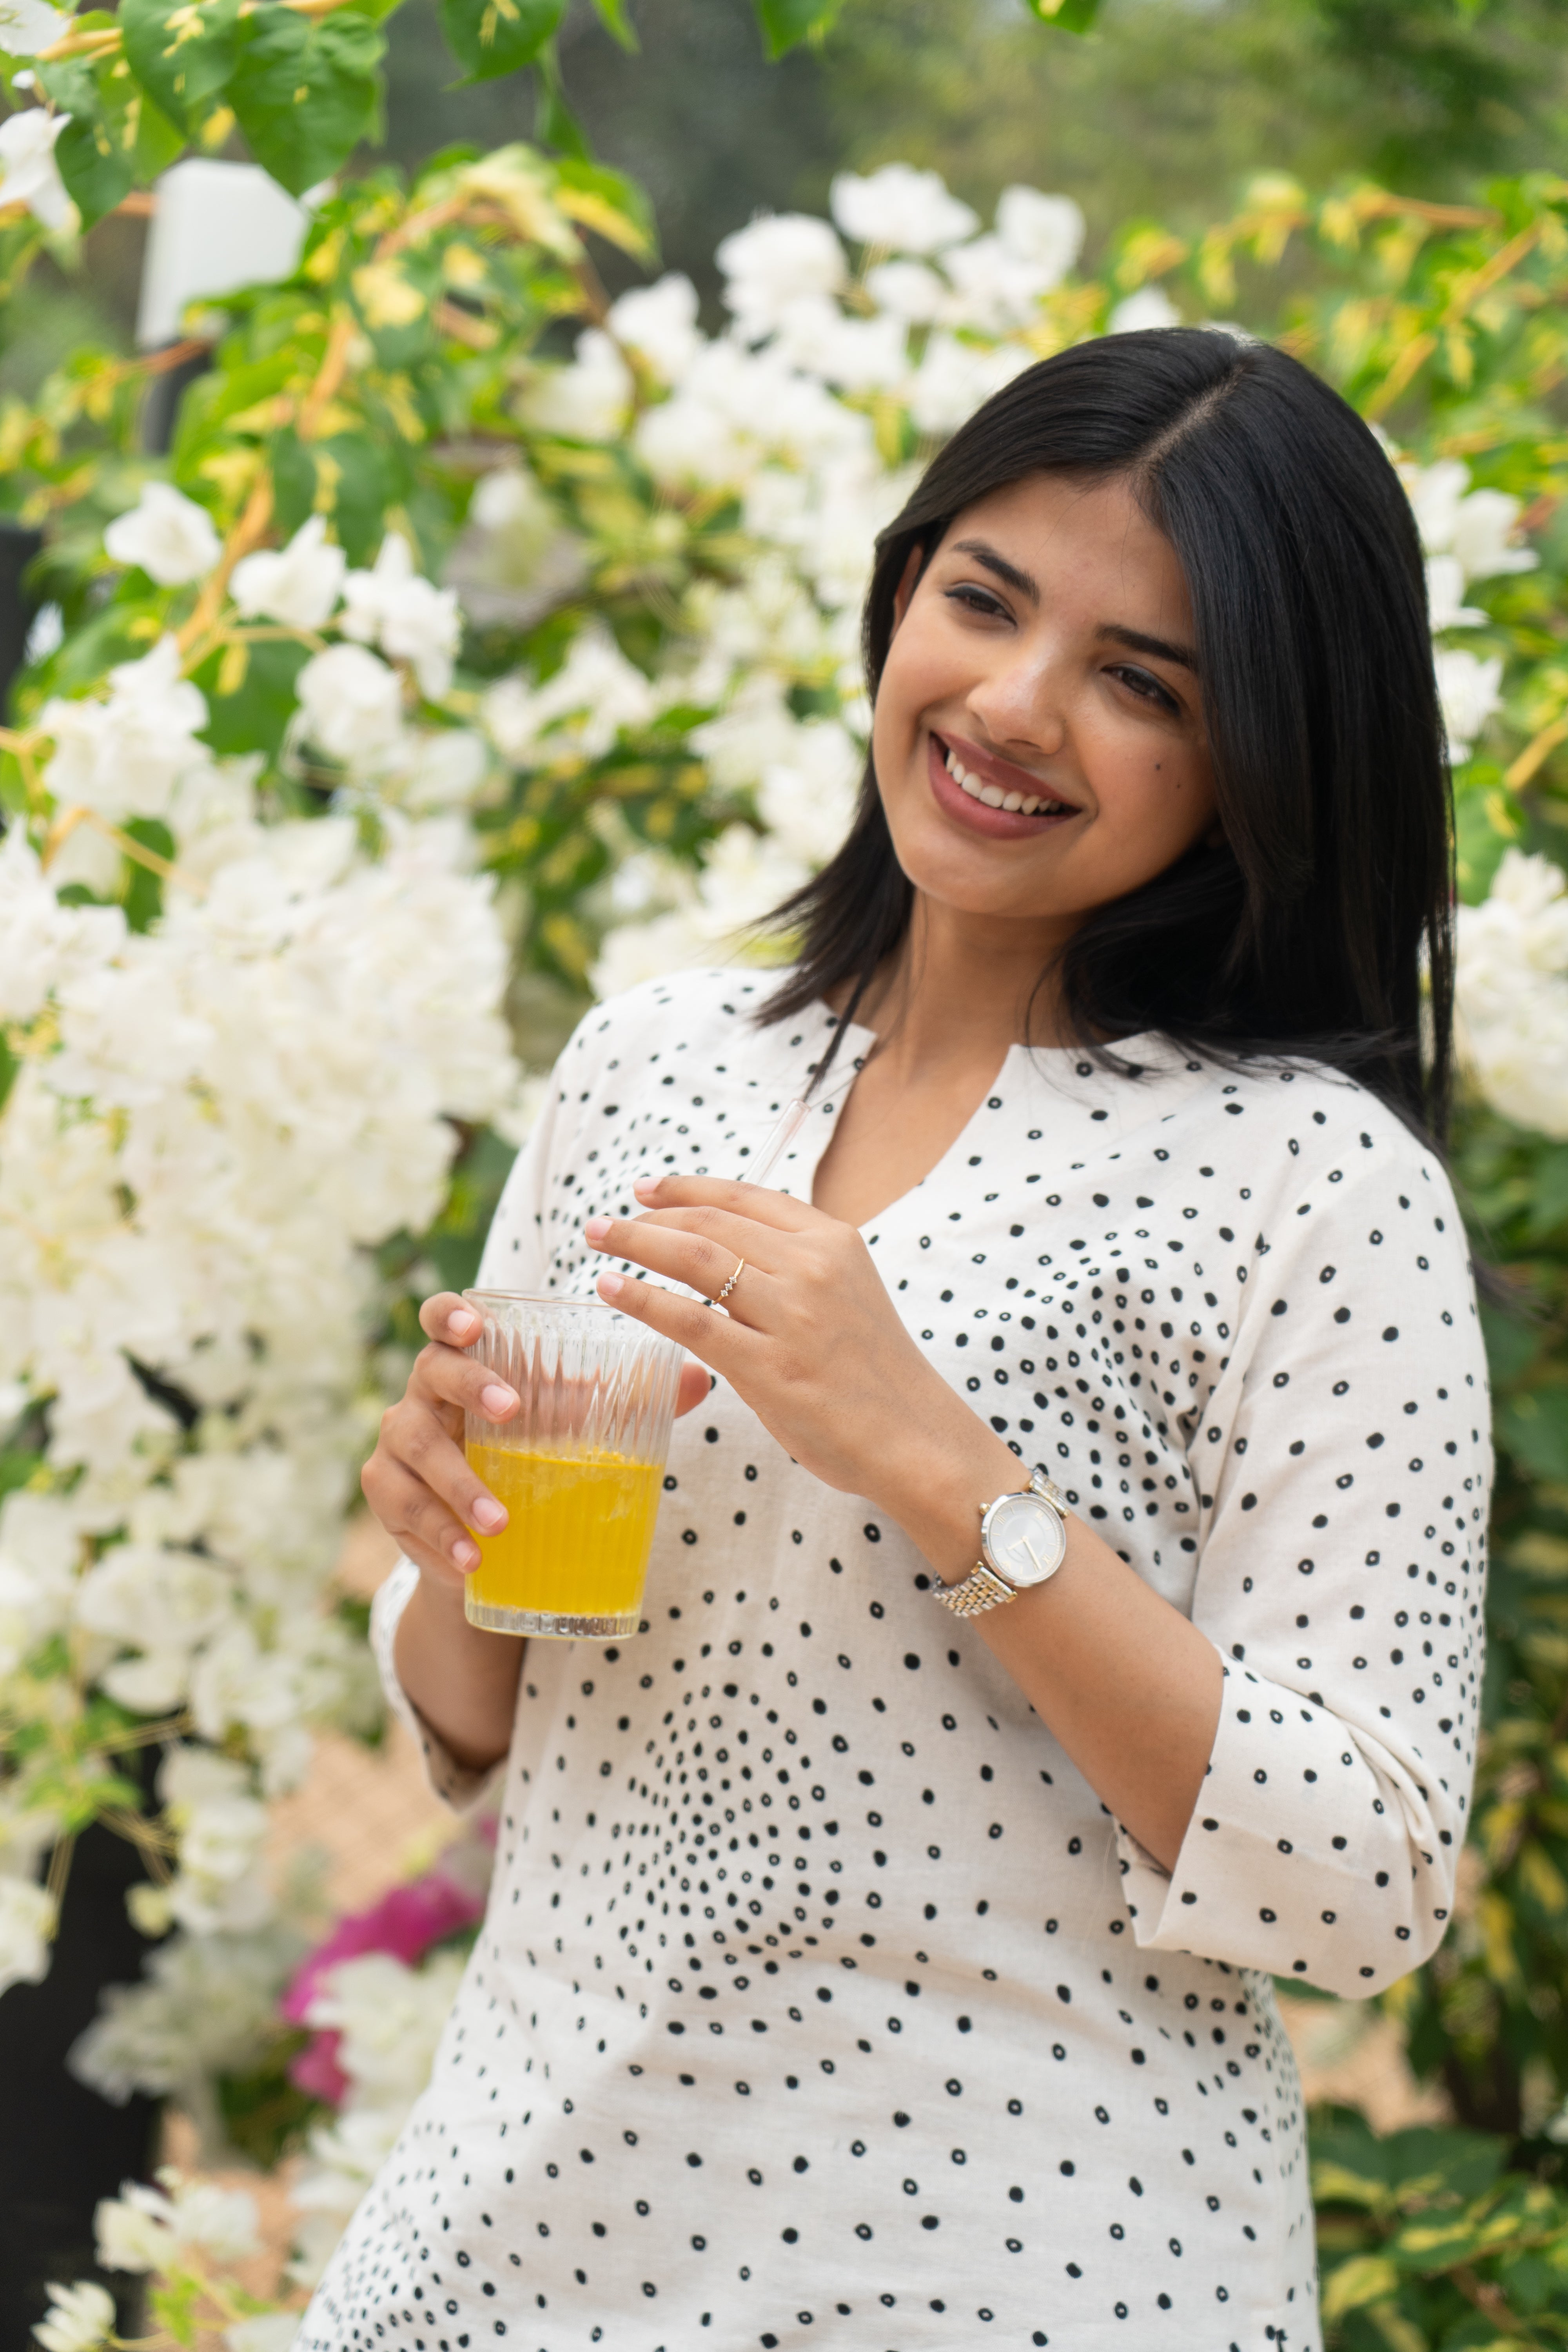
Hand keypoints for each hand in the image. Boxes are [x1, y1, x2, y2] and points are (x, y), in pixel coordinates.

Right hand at [363, 1289, 710, 1583]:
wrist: (482, 1536)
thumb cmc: (526, 1452)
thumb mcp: (568, 1422)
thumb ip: (624, 1398)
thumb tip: (701, 1379)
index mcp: (460, 1361)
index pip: (439, 1320)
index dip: (448, 1314)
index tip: (476, 1325)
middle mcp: (421, 1394)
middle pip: (430, 1373)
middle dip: (470, 1389)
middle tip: (511, 1412)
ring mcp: (396, 1444)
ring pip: (416, 1452)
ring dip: (458, 1487)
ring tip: (500, 1524)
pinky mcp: (387, 1495)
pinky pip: (404, 1512)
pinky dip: (440, 1538)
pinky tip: (472, 1563)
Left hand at [585, 1174, 1012, 1521]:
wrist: (918, 1440)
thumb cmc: (875, 1376)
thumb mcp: (847, 1296)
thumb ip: (796, 1269)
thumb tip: (730, 1253)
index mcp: (833, 1242)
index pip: (745, 1198)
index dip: (688, 1188)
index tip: (647, 1190)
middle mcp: (813, 1267)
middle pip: (712, 1224)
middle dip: (649, 1217)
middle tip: (605, 1223)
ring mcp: (792, 1316)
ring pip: (697, 1259)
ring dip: (637, 1244)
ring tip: (598, 1241)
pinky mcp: (771, 1368)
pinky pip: (692, 1320)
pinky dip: (644, 1299)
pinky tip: (613, 1289)